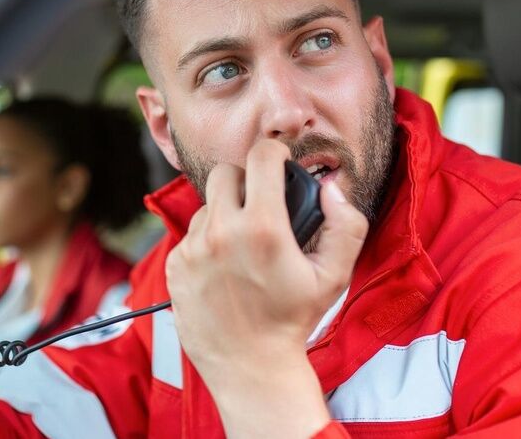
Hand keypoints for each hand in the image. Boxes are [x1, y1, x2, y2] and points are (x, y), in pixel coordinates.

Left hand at [165, 140, 368, 437]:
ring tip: (243, 244)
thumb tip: (331, 187)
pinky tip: (225, 267)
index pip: (261, 156)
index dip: (275, 154)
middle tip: (260, 204)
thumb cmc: (295, 319)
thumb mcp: (335, 274)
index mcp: (263, 228)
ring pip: (206, 206)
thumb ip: (346, 224)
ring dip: (224, 214)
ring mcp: (193, 250)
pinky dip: (207, 242)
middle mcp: (221, 233)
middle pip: (226, 173)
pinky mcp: (175, 266)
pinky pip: (190, 235)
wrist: (250, 366)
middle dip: (245, 181)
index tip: (279, 164)